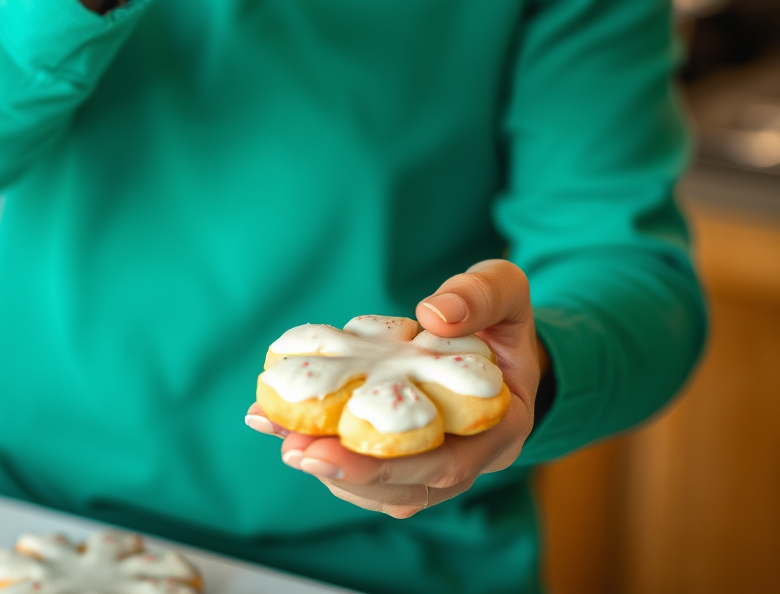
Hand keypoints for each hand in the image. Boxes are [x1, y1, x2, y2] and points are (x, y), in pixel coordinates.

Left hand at [246, 260, 546, 517]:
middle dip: (347, 472)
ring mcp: (432, 461)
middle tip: (293, 449)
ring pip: (378, 486)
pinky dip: (319, 442)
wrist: (499, 343)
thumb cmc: (502, 317)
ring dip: (326, 463)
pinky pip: (362, 462)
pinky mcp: (402, 451)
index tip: (334, 451)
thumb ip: (480, 297)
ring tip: (273, 427)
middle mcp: (467, 457)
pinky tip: (273, 417)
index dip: (390, 463)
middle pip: (405, 488)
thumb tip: (434, 314)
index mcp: (500, 427)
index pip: (448, 463)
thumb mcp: (506, 290)